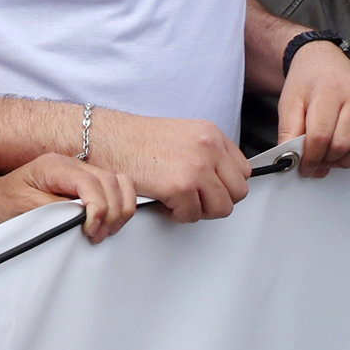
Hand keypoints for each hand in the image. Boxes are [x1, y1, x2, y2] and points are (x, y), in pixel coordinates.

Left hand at [0, 154, 133, 242]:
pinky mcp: (86, 184)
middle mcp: (72, 164)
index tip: (91, 230)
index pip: (91, 182)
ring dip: (120, 209)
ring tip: (104, 231)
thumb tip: (82, 217)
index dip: (98, 208)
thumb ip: (54, 211)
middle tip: (98, 235)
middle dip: (112, 212)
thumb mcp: (23, 208)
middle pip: (111, 181)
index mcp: (55, 166)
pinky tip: (108, 223)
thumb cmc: (3, 202)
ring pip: (120, 183)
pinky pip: (115, 189)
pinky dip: (120, 205)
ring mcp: (81, 172)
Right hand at [81, 108, 255, 220]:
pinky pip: (192, 215)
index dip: (226, 186)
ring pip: (221, 208)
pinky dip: (177, 215)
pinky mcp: (180, 186)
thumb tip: (221, 179)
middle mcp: (209, 148)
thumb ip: (205, 153)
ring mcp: (197, 167)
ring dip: (199, 211)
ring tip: (178, 202)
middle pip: (238, 192)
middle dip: (216, 202)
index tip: (210, 190)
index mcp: (211, 134)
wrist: (106, 139)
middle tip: (194, 200)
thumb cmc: (135, 140)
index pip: (243, 171)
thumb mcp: (182, 136)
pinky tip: (163, 203)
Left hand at [276, 47, 349, 172]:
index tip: (303, 166)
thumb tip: (292, 161)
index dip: (309, 158)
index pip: (320, 136)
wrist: (326, 63)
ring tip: (333, 156)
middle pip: (342, 145)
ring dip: (346, 162)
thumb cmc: (308, 83)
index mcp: (330, 90)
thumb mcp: (289, 103)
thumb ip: (288, 132)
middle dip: (326, 160)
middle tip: (317, 159)